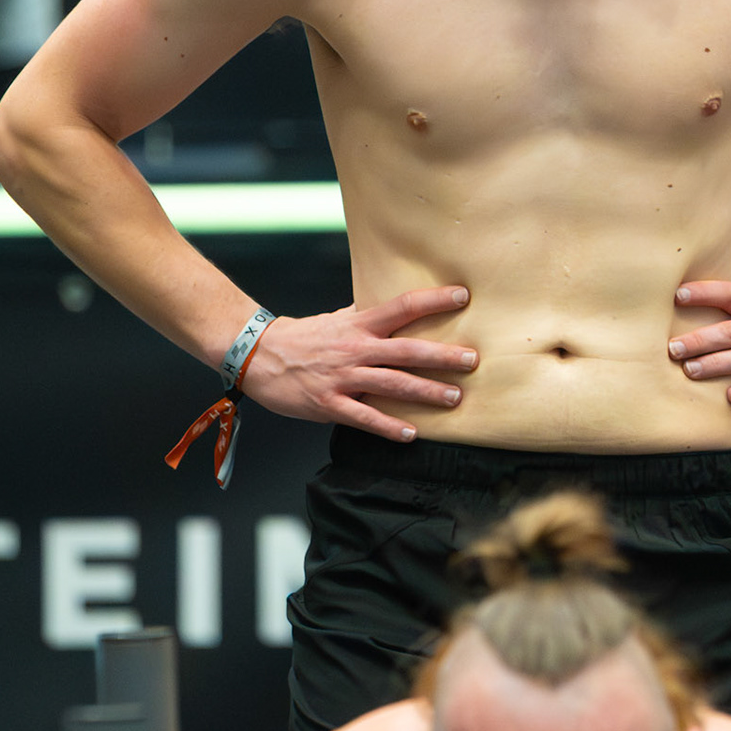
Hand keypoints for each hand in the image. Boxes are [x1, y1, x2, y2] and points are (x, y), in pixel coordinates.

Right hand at [237, 286, 477, 440]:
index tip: (463, 296)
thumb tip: (399, 309)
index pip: (403, 307)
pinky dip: (388, 427)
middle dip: (442, 356)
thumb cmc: (303, 337)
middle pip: (407, 350)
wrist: (258, 355)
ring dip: (426, 392)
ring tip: (455, 398)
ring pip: (392, 385)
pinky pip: (363, 417)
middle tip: (472, 361)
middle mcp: (356, 349)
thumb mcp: (339, 319)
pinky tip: (411, 434)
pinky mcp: (328, 404)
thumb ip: (368, 317)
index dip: (434, 300)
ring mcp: (343, 378)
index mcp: (359, 325)